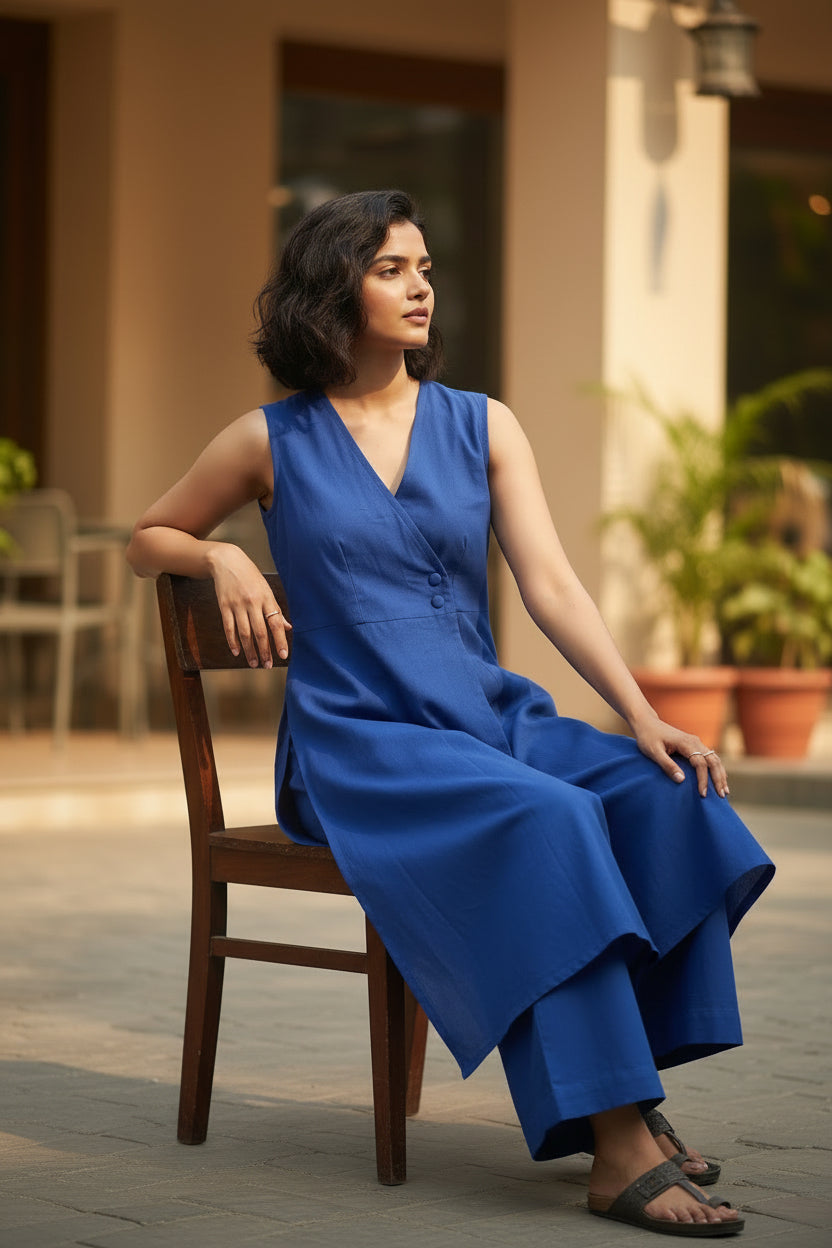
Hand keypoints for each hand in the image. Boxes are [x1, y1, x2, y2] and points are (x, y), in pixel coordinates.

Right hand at [207, 542, 291, 666]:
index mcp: (267, 598)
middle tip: (267, 665)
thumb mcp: (267, 589)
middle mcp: (253, 602)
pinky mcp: (224, 606)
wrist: (227, 561)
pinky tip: (237, 652)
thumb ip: (276, 610)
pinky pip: (228, 627)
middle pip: (260, 632)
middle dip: (265, 651)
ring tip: (253, 663)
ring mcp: (237, 605)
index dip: (280, 641)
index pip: (276, 623)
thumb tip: (288, 627)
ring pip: (244, 633)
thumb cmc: (250, 576)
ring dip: (250, 650)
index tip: (283, 655)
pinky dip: (232, 641)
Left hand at [633, 715, 728, 798]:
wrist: (647, 723)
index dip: (703, 779)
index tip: (703, 794)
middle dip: (719, 778)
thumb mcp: (654, 752)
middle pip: (713, 761)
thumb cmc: (648, 738)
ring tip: (724, 791)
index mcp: (686, 743)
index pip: (700, 763)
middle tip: (722, 795)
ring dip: (721, 774)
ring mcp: (696, 743)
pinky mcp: (695, 746)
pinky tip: (718, 780)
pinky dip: (716, 769)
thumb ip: (667, 765)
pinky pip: (710, 758)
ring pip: (715, 759)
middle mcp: (695, 741)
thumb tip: (681, 780)